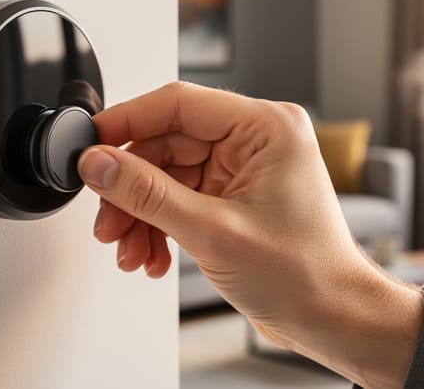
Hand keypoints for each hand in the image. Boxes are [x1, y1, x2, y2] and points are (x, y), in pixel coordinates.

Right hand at [77, 82, 423, 387]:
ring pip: (167, 176)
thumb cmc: (306, 273)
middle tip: (107, 218)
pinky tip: (152, 256)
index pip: (179, 104)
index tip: (91, 143)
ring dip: (141, 215)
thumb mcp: (213, 230)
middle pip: (167, 144)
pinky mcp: (233, 198)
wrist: (332, 319)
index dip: (128, 121)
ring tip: (129, 249)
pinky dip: (159, 227)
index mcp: (265, 128)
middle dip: (131, 188)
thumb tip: (99, 164)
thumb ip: (147, 193)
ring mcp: (243, 171)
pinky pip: (179, 199)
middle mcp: (255, 142)